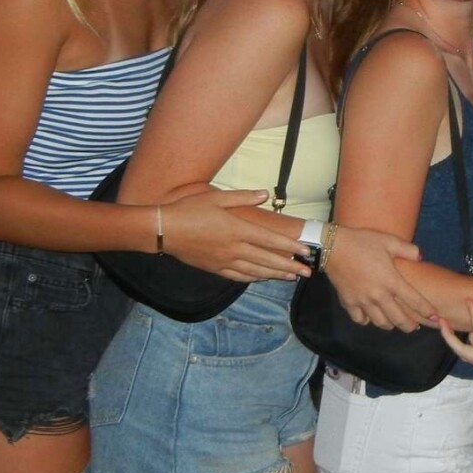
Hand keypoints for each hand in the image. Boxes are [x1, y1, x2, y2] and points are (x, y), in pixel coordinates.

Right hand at [159, 188, 313, 281]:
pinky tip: (263, 278)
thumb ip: (243, 197)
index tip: (305, 251)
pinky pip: (239, 276)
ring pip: (256, 271)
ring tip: (291, 277)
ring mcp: (224, 261)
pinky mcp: (214, 268)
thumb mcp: (216, 197)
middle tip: (308, 272)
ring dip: (275, 274)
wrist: (163, 230)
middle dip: (290, 267)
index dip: (290, 247)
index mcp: (237, 229)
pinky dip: (254, 278)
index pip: (270, 240)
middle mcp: (234, 248)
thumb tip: (265, 194)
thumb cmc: (189, 209)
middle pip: (268, 260)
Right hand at [324, 227, 430, 330]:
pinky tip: (370, 316)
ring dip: (390, 325)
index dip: (426, 311)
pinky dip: (367, 320)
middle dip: (409, 326)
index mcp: (391, 281)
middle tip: (415, 327)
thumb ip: (408, 250)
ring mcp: (363, 301)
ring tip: (394, 323)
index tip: (435, 317)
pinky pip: (360, 319)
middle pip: (398, 319)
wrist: (333, 247)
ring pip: (380, 323)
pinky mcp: (348, 303)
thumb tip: (420, 257)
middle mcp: (379, 295)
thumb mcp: (389, 240)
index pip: (414, 301)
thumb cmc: (363, 242)